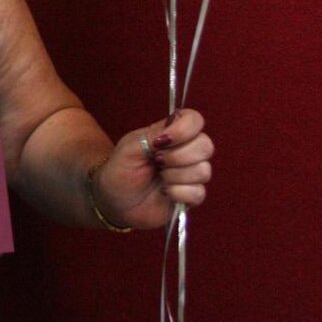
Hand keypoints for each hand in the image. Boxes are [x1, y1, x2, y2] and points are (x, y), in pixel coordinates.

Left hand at [92, 109, 213, 230]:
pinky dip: (179, 193)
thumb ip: (153, 135)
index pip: (194, 120)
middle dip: (179, 156)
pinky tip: (166, 193)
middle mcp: (185, 151)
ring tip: (159, 178)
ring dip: (175, 176)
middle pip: (206, 145)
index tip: (163, 141)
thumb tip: (172, 131)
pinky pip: (199, 192)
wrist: (115, 201)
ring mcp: (190, 174)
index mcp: (170, 133)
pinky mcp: (191, 196)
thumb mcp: (130, 147)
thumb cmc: (121, 169)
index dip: (185, 129)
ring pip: (204, 170)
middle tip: (157, 161)